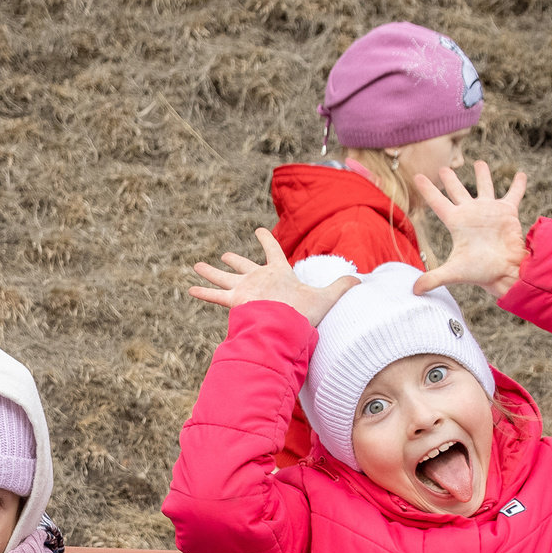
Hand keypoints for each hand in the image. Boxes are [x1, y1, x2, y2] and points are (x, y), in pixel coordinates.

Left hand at [187, 229, 357, 325]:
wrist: (285, 323)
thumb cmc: (305, 311)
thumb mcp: (327, 298)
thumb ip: (341, 288)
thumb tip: (362, 280)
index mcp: (278, 272)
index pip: (272, 250)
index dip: (265, 240)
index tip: (258, 230)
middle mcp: (258, 276)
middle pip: (243, 265)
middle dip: (235, 260)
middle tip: (225, 255)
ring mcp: (244, 288)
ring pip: (223, 277)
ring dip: (210, 272)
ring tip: (198, 266)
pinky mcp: (233, 301)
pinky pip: (214, 295)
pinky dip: (202, 292)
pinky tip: (189, 289)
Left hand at [411, 161, 530, 299]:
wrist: (504, 271)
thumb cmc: (479, 271)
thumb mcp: (453, 272)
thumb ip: (433, 278)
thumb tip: (413, 291)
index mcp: (456, 222)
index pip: (437, 201)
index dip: (427, 189)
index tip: (417, 176)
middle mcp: (471, 213)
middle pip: (457, 191)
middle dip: (450, 179)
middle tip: (443, 167)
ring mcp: (489, 211)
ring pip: (485, 187)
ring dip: (483, 175)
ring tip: (479, 162)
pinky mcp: (507, 212)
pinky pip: (513, 194)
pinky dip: (517, 184)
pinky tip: (520, 174)